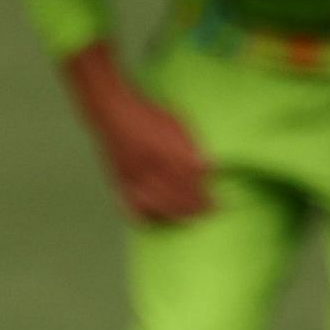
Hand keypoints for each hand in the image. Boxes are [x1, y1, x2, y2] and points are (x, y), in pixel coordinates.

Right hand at [62, 43, 211, 222]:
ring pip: (159, 205)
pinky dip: (147, 216)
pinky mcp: (121, 182)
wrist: (112, 109)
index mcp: (166, 150)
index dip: (206, 196)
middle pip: (178, 197)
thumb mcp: (175, 121)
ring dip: (178, 215)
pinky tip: (158, 219)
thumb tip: (207, 167)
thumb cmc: (147, 114)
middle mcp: (150, 166)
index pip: (192, 182)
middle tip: (209, 214)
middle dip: (196, 209)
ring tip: (190, 219)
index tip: (218, 205)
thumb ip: (191, 144)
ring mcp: (134, 177)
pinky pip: (134, 207)